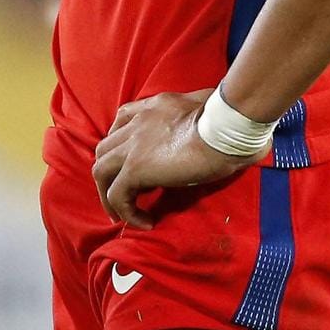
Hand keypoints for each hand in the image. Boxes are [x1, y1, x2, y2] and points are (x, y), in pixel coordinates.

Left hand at [92, 89, 253, 228]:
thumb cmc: (228, 118)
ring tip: (123, 215)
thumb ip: (204, 112)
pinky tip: (146, 223)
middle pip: (105, 149)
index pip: (122, 120)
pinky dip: (126, 211)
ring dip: (108, 195)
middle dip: (109, 173)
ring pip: (101, 171)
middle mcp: (136, 123)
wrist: (225, 128)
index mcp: (153, 107)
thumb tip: (222, 121)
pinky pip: (117, 195)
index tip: (133, 164)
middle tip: (123, 195)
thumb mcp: (210, 107)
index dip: (122, 145)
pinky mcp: (135, 169)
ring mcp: (132, 146)